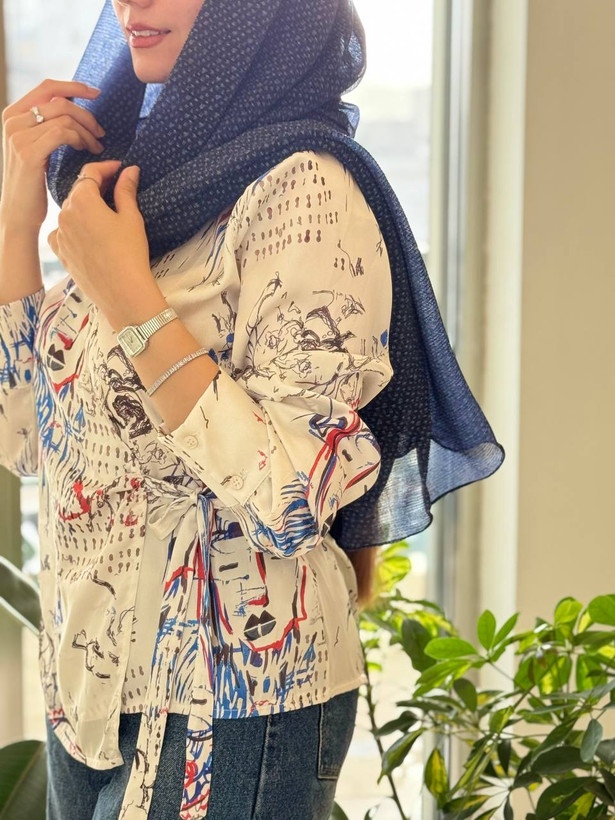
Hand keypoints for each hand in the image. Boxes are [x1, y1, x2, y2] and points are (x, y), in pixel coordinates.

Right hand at [0, 78, 104, 232]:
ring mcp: (18, 135)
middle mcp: (12, 120)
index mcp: (13, 113)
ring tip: (97, 146)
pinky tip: (85, 150)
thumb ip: (45, 126)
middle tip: (101, 132)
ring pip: (64, 118)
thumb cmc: (32, 183)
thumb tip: (71, 108)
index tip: (96, 93)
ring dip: (87, 131)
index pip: (47, 87)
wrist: (19, 213)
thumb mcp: (35, 147)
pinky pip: (62, 134)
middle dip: (87, 115)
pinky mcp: (28, 153)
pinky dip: (80, 139)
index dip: (75, 87)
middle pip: (60, 101)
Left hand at [47, 159, 164, 327]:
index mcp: (82, 200)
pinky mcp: (61, 253)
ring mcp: (61, 235)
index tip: (119, 169)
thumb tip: (129, 171)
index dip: (106, 168)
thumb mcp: (131, 217)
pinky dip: (73, 228)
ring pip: (70, 212)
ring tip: (104, 214)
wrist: (122, 292)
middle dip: (96, 187)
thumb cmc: (130, 254)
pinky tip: (88, 234)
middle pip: (79, 191)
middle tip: (116, 189)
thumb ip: (126, 190)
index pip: (90, 173)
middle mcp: (65, 214)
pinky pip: (63, 232)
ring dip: (85, 208)